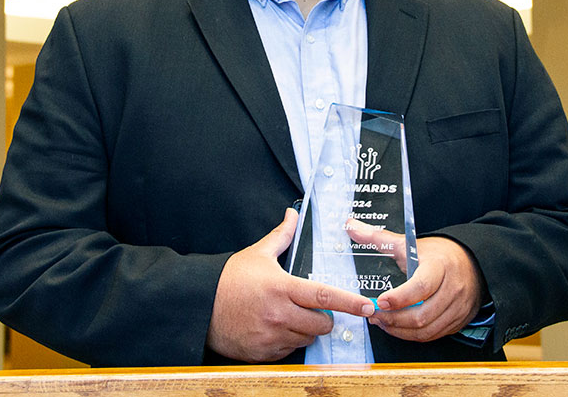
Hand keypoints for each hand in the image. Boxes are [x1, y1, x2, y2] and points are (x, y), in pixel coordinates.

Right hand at [207, 208, 375, 361]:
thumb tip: (292, 215)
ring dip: (305, 331)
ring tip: (288, 317)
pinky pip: (288, 351)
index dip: (349, 302)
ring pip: (306, 339)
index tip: (367, 306)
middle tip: (314, 310)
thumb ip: (281, 236)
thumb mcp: (257, 254)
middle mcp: (279, 314)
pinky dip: (287, 342)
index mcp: (282, 288)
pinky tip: (274, 329)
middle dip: (324, 318)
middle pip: (321, 324)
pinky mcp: (263, 353)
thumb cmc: (229, 279)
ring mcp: (271, 336)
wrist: (200, 306)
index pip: (323, 296)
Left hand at [346, 220, 483, 342]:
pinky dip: (413, 335)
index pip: (420, 287)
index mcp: (440, 266)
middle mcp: (452, 289)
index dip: (399, 298)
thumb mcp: (409, 243)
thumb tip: (351, 226)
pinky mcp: (459, 321)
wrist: (472, 262)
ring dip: (401, 330)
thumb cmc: (437, 254)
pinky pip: (434, 335)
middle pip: (422, 315)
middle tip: (374, 315)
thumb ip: (378, 237)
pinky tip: (399, 327)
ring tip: (382, 322)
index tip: (379, 302)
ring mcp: (458, 308)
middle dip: (394, 319)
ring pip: (427, 330)